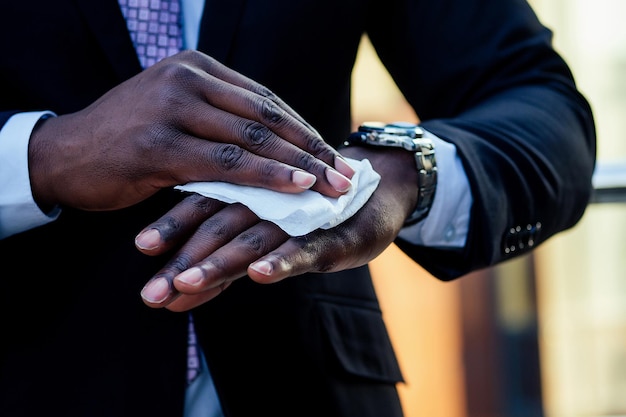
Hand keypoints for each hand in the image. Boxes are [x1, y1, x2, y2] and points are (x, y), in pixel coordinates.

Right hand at [28, 50, 353, 212]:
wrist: (65, 155)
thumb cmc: (126, 140)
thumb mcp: (176, 116)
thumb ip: (219, 121)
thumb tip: (271, 146)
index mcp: (196, 68)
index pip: (265, 100)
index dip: (303, 129)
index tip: (331, 154)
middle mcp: (188, 79)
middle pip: (267, 117)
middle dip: (311, 148)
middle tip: (344, 174)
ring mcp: (172, 108)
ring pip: (252, 138)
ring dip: (298, 165)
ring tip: (332, 187)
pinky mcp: (160, 145)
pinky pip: (226, 164)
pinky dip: (266, 177)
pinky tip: (295, 188)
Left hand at [137, 147, 418, 311]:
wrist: (378, 191)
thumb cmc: (313, 215)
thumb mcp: (264, 243)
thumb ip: (222, 268)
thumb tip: (173, 300)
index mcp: (249, 191)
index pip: (203, 205)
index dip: (172, 226)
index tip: (141, 249)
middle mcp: (268, 200)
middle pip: (218, 224)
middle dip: (184, 261)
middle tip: (152, 292)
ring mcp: (299, 218)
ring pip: (253, 235)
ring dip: (220, 261)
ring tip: (188, 283)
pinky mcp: (331, 236)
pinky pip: (303, 249)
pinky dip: (281, 261)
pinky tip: (259, 274)